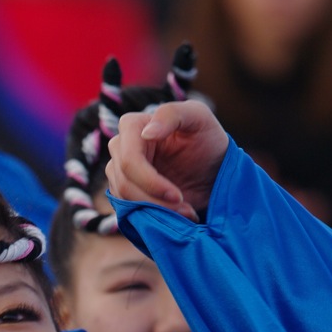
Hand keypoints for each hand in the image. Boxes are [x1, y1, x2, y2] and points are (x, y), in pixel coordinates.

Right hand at [105, 100, 228, 222]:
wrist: (212, 168)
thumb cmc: (207, 138)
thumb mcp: (199, 117)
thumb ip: (172, 114)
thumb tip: (146, 133)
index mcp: (132, 126)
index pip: (128, 159)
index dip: (150, 181)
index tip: (177, 196)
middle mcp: (120, 147)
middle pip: (124, 182)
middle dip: (155, 200)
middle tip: (185, 208)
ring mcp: (119, 171)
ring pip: (124, 199)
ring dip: (156, 211)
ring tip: (185, 211)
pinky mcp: (125, 191)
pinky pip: (128, 209)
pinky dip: (152, 217)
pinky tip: (177, 214)